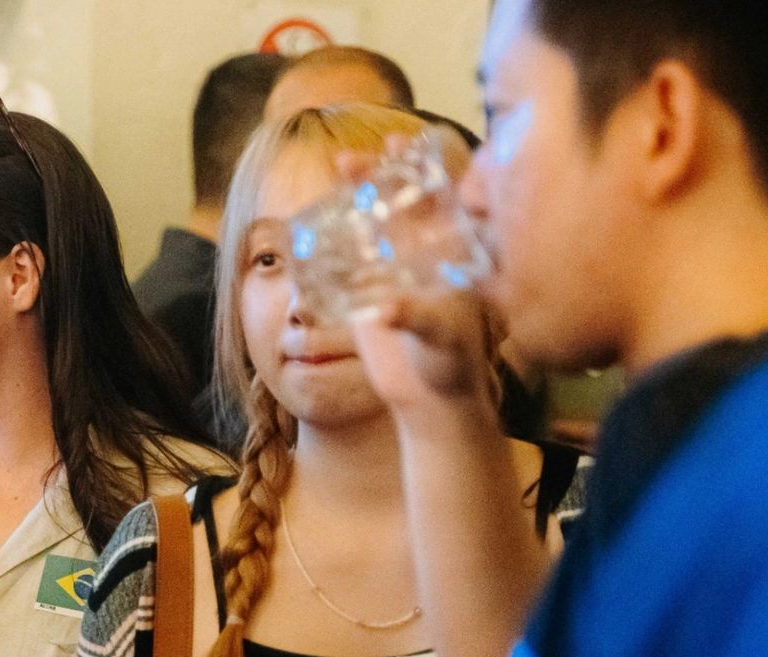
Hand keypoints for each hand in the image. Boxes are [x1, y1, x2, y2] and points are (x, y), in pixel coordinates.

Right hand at [329, 142, 499, 415]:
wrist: (431, 399)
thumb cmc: (452, 364)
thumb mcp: (441, 338)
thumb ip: (416, 318)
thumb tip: (383, 309)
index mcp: (450, 255)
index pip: (437, 198)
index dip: (419, 167)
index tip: (400, 145)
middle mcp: (421, 256)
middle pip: (397, 202)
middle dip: (376, 175)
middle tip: (350, 159)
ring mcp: (392, 272)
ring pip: (370, 223)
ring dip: (353, 197)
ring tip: (336, 172)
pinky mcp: (366, 294)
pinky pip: (345, 259)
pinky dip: (331, 238)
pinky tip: (314, 221)